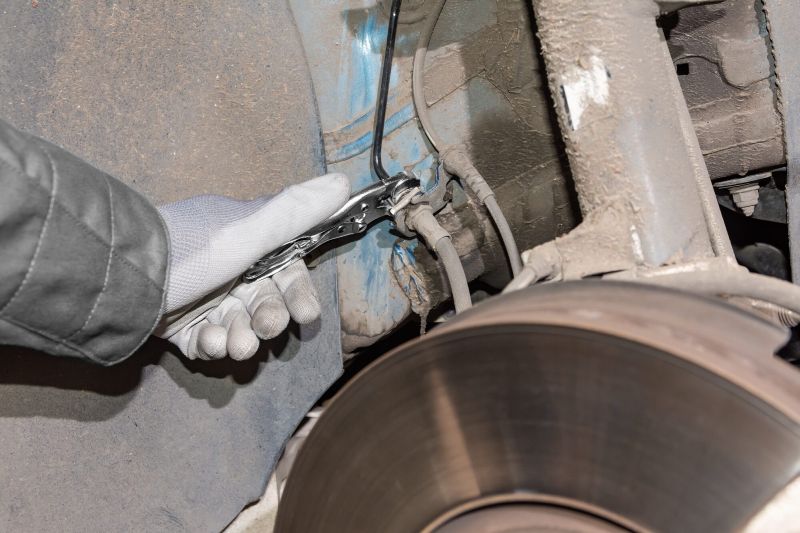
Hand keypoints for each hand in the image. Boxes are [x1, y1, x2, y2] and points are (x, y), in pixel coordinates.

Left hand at [155, 173, 349, 359]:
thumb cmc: (187, 252)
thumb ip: (294, 213)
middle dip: (267, 318)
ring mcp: (199, 297)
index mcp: (243, 241)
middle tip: (262, 329)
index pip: (285, 268)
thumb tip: (344, 181)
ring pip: (237, 324)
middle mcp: (225, 268)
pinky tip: (208, 341)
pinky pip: (206, 339)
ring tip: (234, 343)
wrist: (116, 280)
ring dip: (241, 336)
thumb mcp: (245, 232)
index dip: (298, 292)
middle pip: (262, 301)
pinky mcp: (176, 324)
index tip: (306, 313)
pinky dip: (211, 344)